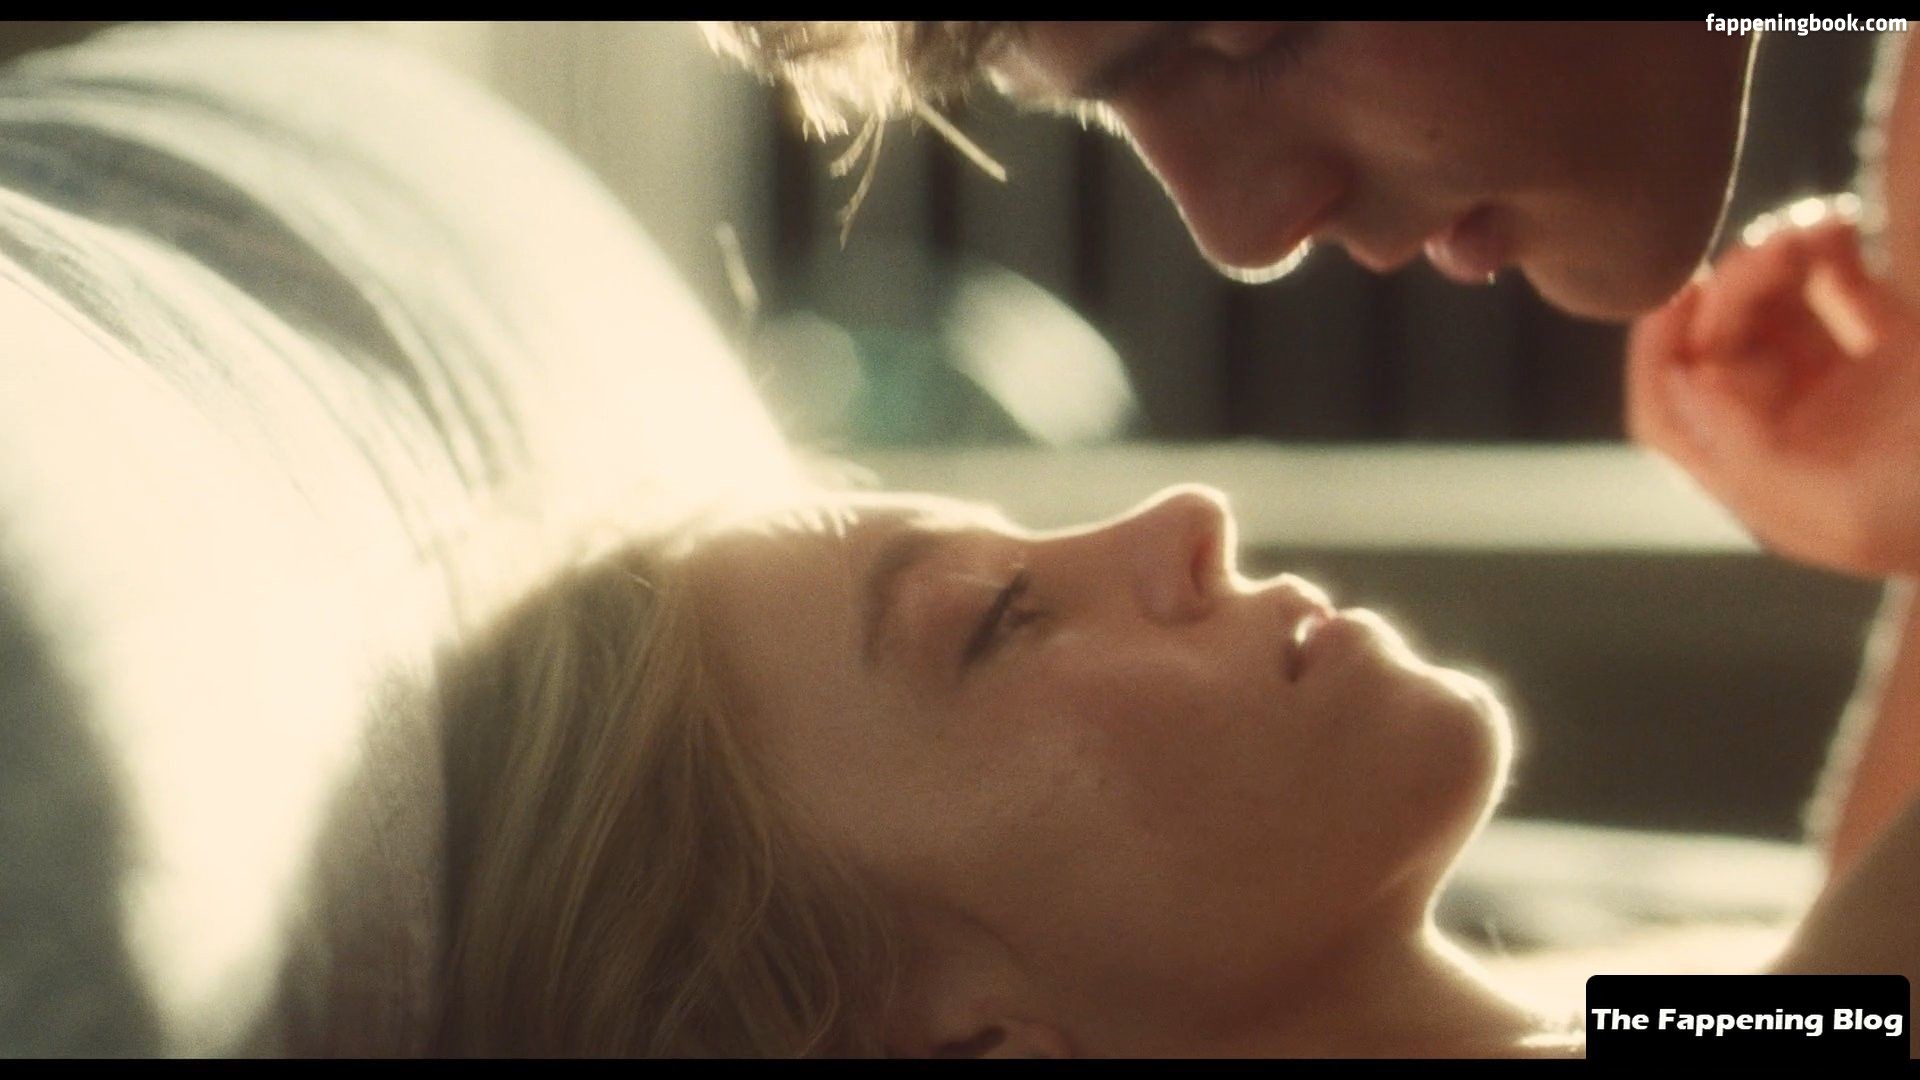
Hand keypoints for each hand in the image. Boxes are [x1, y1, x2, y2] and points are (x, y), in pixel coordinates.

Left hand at [1626, 208, 1919, 576]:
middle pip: (1719, 347)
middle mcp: (1799, 437)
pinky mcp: (1907, 347)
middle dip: (1736, 287)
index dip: (1659, 352)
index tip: (1681, 290)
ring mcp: (1853, 389)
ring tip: (1818, 225)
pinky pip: (1837, 283)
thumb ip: (1748, 456)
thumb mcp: (1839, 513)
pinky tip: (1842, 224)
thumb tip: (1687, 382)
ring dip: (1773, 256)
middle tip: (1787, 242)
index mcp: (1770, 486)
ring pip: (1770, 309)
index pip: (1670, 415)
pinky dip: (1824, 246)